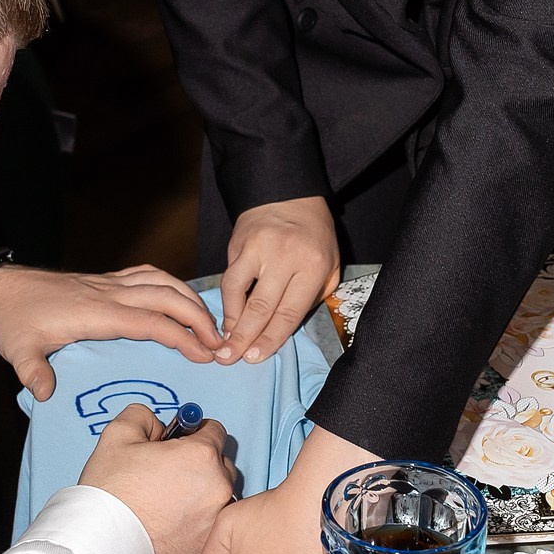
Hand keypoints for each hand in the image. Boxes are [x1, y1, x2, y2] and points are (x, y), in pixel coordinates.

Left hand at [0, 263, 224, 400]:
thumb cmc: (12, 320)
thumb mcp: (18, 350)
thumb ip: (34, 372)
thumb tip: (45, 393)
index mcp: (96, 313)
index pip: (150, 322)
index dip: (182, 337)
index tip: (205, 354)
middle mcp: (108, 293)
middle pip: (166, 297)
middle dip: (198, 317)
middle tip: (220, 343)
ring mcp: (108, 284)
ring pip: (160, 281)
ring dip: (189, 298)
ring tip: (210, 321)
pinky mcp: (104, 280)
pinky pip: (146, 275)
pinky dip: (170, 284)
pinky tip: (178, 297)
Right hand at [80, 404, 237, 553]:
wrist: (102, 545)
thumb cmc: (110, 493)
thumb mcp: (117, 435)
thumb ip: (143, 416)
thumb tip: (158, 425)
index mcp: (201, 456)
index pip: (214, 430)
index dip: (192, 432)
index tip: (177, 443)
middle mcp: (218, 487)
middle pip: (220, 463)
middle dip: (200, 463)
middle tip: (167, 473)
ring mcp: (215, 519)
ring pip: (218, 496)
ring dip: (202, 493)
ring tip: (168, 501)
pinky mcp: (207, 546)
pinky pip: (210, 524)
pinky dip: (197, 521)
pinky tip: (170, 523)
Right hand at [219, 196, 339, 365]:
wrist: (288, 193)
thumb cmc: (314, 235)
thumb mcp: (330, 265)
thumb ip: (313, 297)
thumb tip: (285, 329)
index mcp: (313, 265)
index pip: (289, 311)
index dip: (271, 339)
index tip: (256, 357)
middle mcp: (284, 256)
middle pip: (262, 307)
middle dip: (246, 338)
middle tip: (231, 359)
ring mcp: (258, 248)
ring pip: (238, 293)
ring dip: (230, 323)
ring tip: (223, 345)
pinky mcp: (238, 243)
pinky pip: (229, 278)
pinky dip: (226, 302)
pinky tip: (226, 318)